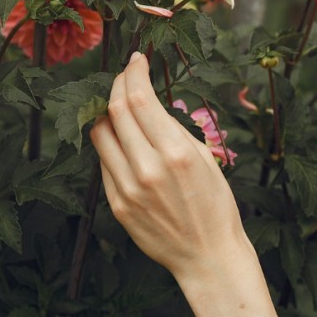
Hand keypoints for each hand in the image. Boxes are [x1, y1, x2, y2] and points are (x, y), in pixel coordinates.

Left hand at [90, 52, 248, 279]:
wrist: (208, 256)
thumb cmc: (216, 207)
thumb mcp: (206, 161)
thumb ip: (173, 132)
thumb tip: (149, 104)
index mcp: (175, 154)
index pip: (138, 99)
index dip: (132, 72)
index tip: (136, 60)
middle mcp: (146, 169)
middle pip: (114, 111)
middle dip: (116, 85)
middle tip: (124, 76)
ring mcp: (127, 189)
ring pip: (100, 135)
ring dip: (106, 114)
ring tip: (119, 107)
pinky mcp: (117, 205)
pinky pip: (105, 164)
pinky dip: (112, 146)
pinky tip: (125, 143)